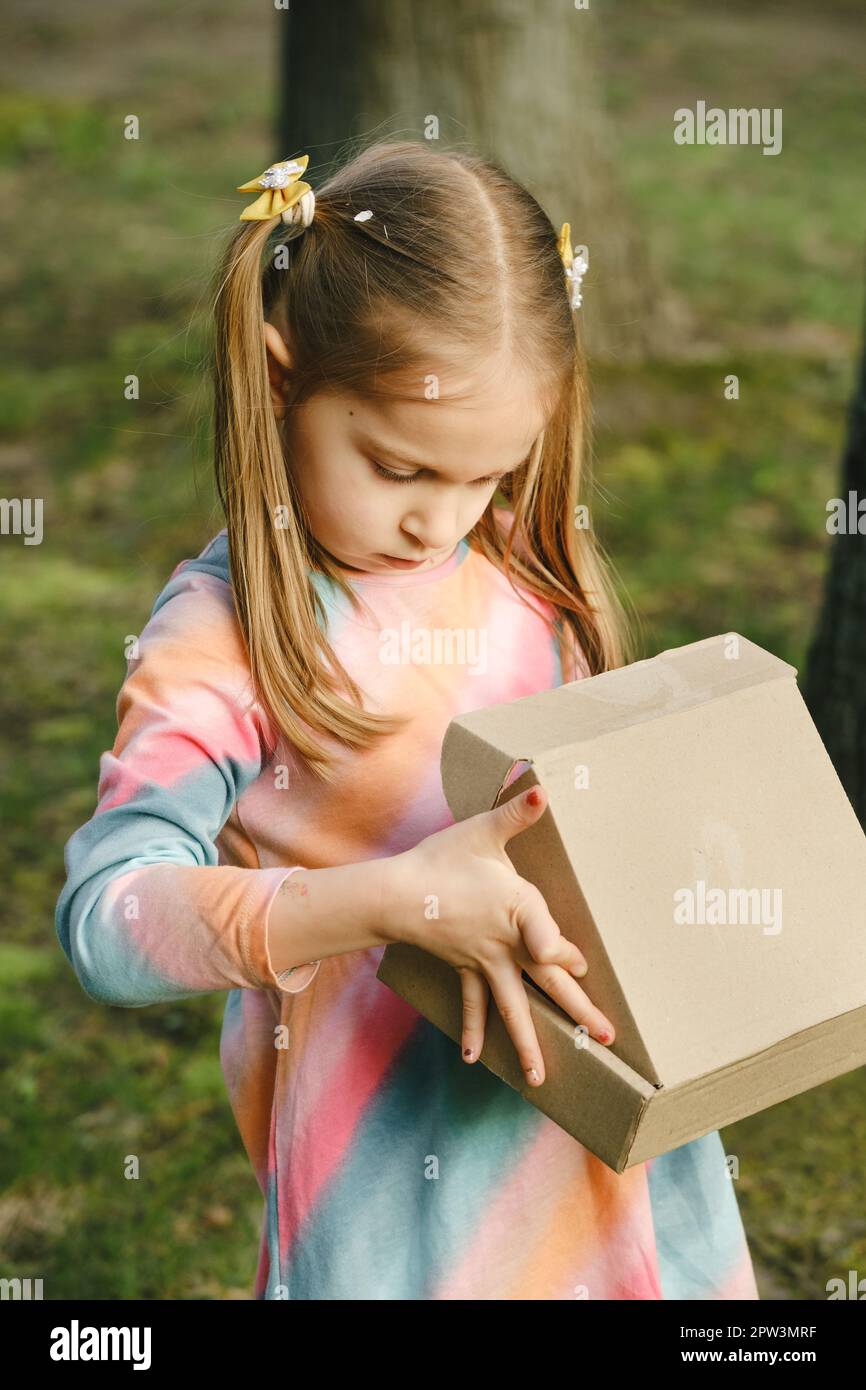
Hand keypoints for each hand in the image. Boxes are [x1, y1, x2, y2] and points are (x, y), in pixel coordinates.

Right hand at [386, 784, 614, 1086]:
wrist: (394, 892)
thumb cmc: (442, 858)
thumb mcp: (482, 831)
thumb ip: (516, 812)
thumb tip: (541, 789)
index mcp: (517, 908)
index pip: (548, 937)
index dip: (563, 951)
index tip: (580, 966)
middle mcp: (505, 943)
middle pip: (548, 981)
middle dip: (578, 1011)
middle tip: (606, 1038)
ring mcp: (484, 961)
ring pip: (513, 1005)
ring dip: (529, 1041)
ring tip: (542, 1078)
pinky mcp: (465, 967)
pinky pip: (472, 1003)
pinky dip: (474, 1030)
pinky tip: (476, 1059)